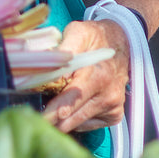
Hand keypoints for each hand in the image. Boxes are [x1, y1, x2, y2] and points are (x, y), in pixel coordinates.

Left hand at [42, 18, 128, 133]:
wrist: (122, 43)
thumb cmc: (96, 38)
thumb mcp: (78, 33)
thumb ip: (63, 51)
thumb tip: (49, 72)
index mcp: (97, 77)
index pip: (70, 102)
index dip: (51, 112)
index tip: (36, 119)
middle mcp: (108, 96)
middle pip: (70, 120)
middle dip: (51, 119)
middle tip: (37, 114)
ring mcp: (112, 108)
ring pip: (77, 125)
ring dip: (62, 118)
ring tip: (55, 102)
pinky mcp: (114, 115)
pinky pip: (86, 125)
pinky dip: (76, 117)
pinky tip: (75, 102)